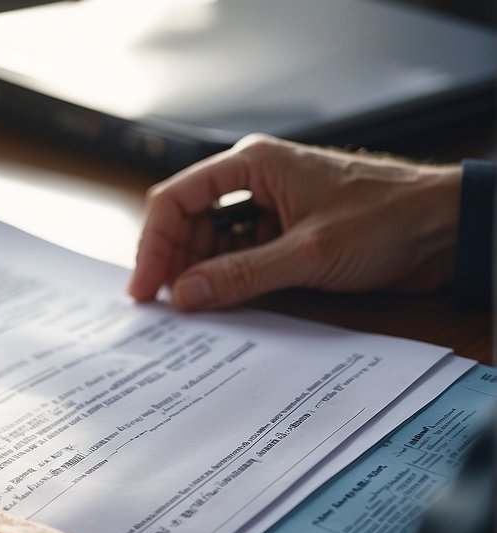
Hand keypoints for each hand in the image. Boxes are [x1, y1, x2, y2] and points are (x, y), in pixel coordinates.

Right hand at [129, 134, 461, 310]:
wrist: (446, 229)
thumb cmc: (388, 218)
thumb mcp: (308, 253)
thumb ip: (240, 275)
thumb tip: (183, 294)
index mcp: (253, 164)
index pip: (176, 199)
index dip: (153, 245)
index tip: (144, 288)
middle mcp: (254, 181)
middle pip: (188, 222)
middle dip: (173, 262)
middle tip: (165, 307)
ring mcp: (269, 208)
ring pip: (210, 242)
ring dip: (198, 275)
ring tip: (191, 310)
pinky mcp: (283, 235)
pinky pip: (238, 257)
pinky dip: (225, 281)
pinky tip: (220, 303)